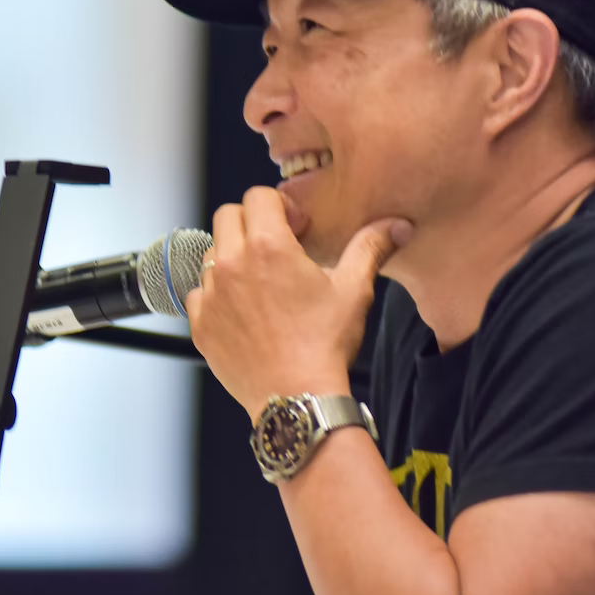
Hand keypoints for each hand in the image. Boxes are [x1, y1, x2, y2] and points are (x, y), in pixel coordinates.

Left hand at [186, 186, 409, 418]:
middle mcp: (231, 264)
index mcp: (268, 247)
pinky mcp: (200, 324)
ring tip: (261, 283)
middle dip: (252, 223)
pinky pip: (198, 293)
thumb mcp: (353, 290)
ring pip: (212, 254)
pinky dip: (216, 295)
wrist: (297, 398)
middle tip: (277, 248)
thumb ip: (370, 247)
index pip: (258, 197)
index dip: (280, 206)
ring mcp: (211, 295)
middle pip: (229, 216)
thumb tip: (396, 225)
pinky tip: (243, 311)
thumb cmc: (325, 345)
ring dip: (233, 258)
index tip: (296, 228)